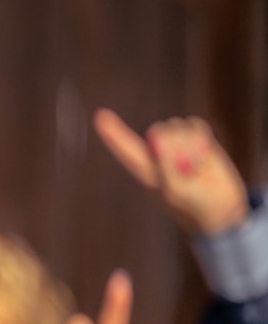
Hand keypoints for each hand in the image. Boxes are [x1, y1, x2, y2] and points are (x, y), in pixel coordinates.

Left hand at [95, 109, 250, 235]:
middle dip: (176, 145)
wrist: (221, 208)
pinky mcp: (198, 139)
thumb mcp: (175, 189)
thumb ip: (165, 163)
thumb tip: (159, 138)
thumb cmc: (192, 204)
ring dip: (191, 146)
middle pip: (160, 129)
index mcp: (144, 168)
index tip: (100, 115)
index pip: (125, 147)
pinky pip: (196, 124)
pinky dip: (203, 138)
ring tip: (195, 168)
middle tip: (186, 171)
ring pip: (179, 125)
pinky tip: (205, 157)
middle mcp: (158, 153)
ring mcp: (178, 144)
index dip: (113, 132)